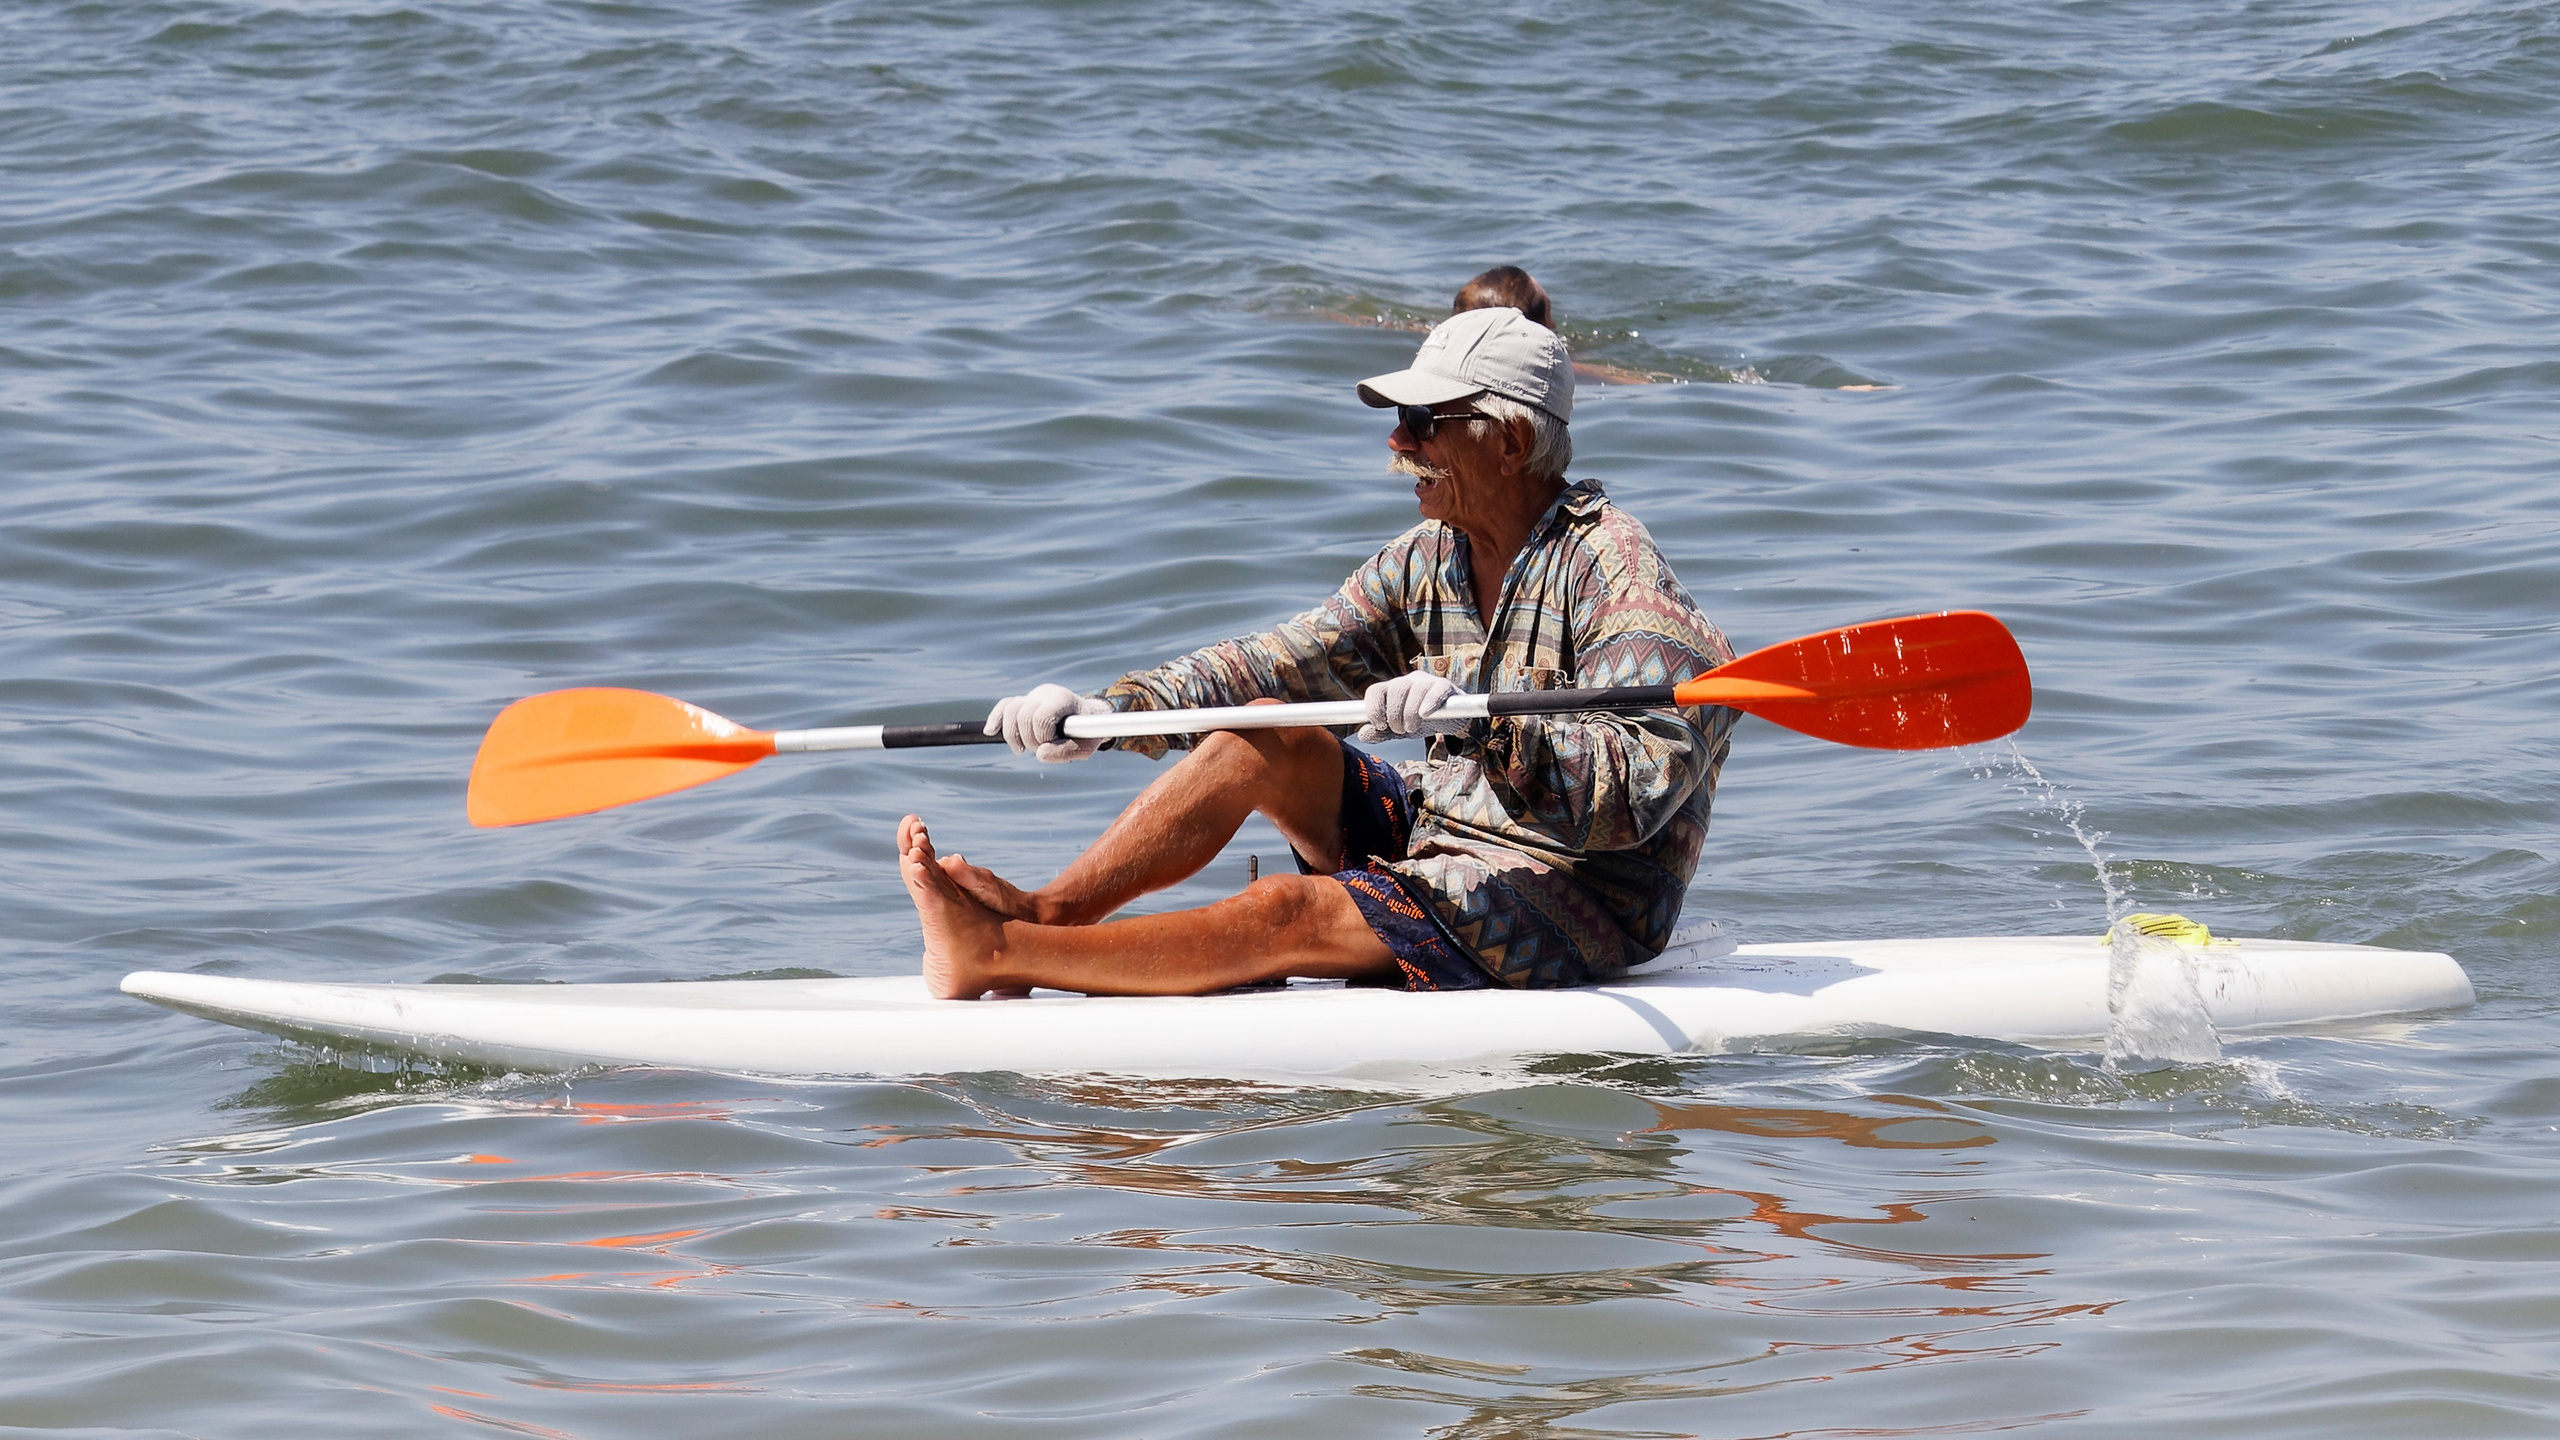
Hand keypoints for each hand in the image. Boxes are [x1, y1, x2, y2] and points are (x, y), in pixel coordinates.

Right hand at [985, 684, 1111, 761]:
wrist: (1089, 717)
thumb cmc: (1088, 732)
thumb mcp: (1086, 746)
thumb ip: (1065, 752)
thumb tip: (1040, 754)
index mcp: (1062, 699)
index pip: (1040, 716)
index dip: (1042, 737)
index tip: (1052, 745)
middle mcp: (1045, 693)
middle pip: (1023, 714)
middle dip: (1029, 739)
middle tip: (1040, 749)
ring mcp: (1033, 695)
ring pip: (1010, 709)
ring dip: (1012, 734)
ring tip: (1021, 749)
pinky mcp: (1025, 701)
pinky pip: (1004, 706)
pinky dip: (996, 718)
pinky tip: (990, 731)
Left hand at [1358, 672, 1468, 743]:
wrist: (1451, 721)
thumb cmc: (1422, 721)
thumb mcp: (1399, 730)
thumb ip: (1381, 733)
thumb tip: (1363, 734)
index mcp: (1393, 690)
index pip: (1376, 690)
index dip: (1373, 708)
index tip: (1379, 725)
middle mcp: (1408, 681)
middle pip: (1395, 688)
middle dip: (1394, 714)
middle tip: (1400, 730)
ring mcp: (1427, 682)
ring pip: (1415, 689)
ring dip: (1410, 713)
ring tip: (1412, 728)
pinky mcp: (1445, 687)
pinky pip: (1436, 690)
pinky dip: (1429, 702)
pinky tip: (1425, 714)